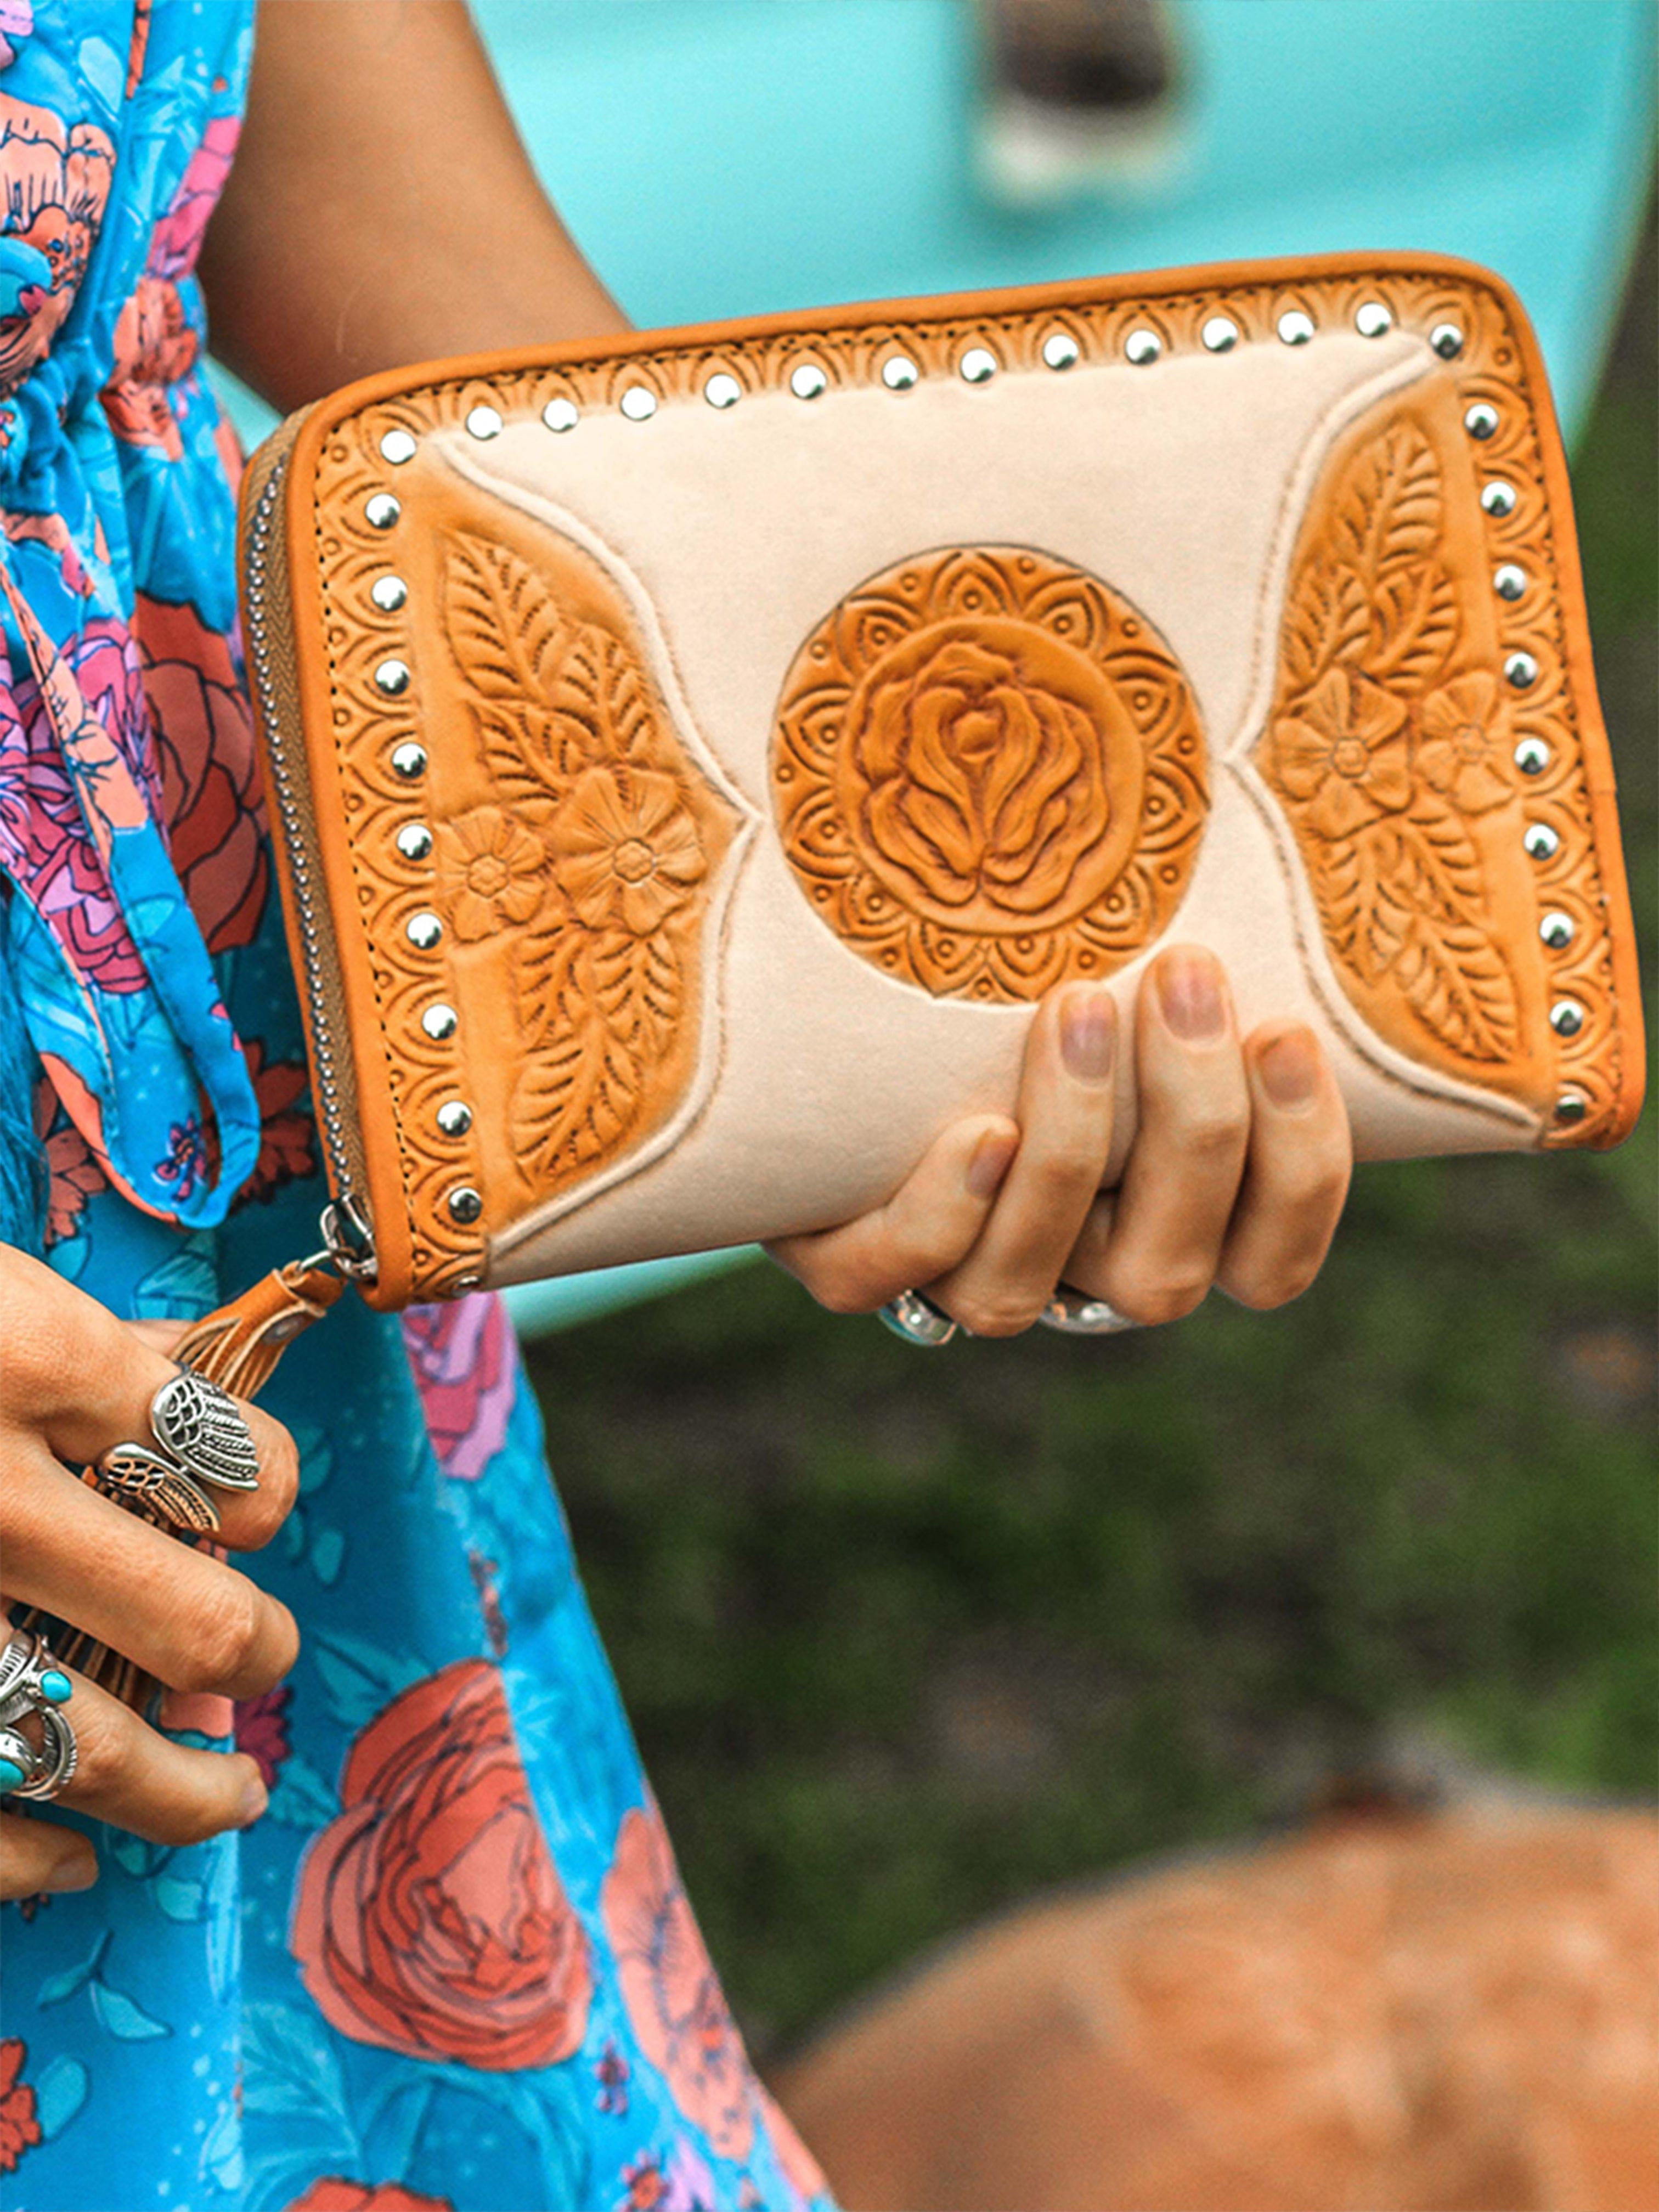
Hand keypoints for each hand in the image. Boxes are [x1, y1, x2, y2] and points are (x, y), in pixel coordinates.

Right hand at [0, 1248, 299, 1900]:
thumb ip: (78, 1339)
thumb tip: (191, 1370)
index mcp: (23, 1357)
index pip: (225, 1453)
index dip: (266, 1483)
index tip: (256, 1498)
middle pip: (197, 1620)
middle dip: (254, 1647)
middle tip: (265, 1654)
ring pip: (94, 1754)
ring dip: (189, 1789)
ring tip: (230, 1792)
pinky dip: (28, 1860)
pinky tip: (73, 1858)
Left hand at [768, 946, 1352, 1335]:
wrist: (834, 1029)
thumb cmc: (1025, 973)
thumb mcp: (1124, 963)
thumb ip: (1196, 944)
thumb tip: (1280, 762)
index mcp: (1162, 1223)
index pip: (1268, 1267)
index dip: (1300, 1172)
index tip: (1287, 1032)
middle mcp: (1065, 1273)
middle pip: (1160, 1278)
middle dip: (1192, 1127)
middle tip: (1186, 976)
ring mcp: (952, 1270)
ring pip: (1023, 1289)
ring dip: (1070, 1150)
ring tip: (1077, 1005)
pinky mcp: (844, 1258)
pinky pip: (884, 1284)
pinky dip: (938, 1215)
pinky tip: (975, 1129)